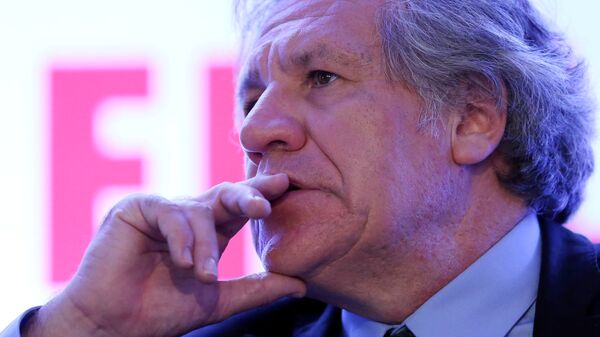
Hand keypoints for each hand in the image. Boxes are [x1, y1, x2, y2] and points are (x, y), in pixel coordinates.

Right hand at [24, 174, 305, 336]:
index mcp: (208, 231)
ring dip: (205, 246)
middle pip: (225, 194)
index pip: (239, 207)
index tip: (286, 186)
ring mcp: (162, 210)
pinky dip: (180, 239)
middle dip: (247, 197)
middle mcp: (188, 216)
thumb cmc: (162, 311)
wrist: (115, 325)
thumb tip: (301, 285)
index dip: (260, 195)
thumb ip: (257, 289)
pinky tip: (182, 263)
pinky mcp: (136, 208)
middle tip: (264, 206)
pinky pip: (169, 213)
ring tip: (202, 276)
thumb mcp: (219, 298)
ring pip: (197, 212)